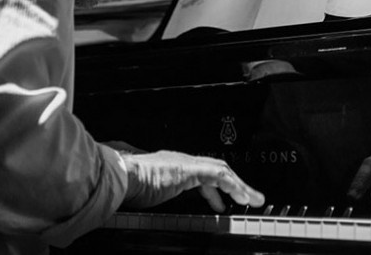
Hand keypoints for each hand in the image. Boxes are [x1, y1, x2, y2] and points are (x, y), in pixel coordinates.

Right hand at [121, 150, 264, 211]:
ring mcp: (184, 163)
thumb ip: (153, 199)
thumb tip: (149, 208)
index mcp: (170, 168)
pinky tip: (241, 194)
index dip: (214, 188)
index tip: (220, 202)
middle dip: (233, 184)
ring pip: (220, 170)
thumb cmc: (125, 186)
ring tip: (252, 199)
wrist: (118, 177)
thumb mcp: (144, 196)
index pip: (199, 174)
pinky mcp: (188, 169)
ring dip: (239, 185)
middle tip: (246, 198)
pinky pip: (217, 175)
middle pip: (214, 169)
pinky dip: (232, 184)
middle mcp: (179, 162)